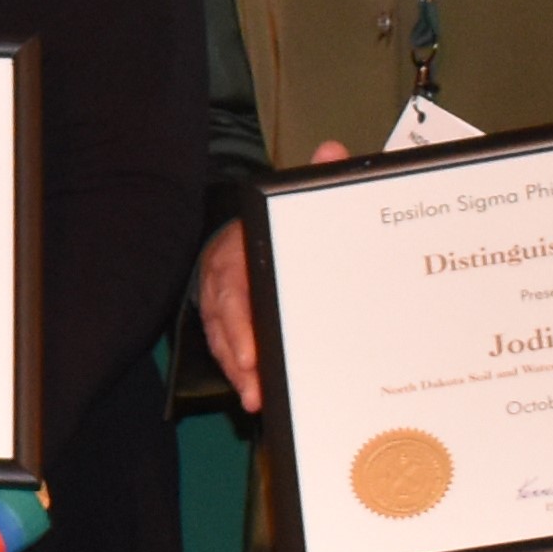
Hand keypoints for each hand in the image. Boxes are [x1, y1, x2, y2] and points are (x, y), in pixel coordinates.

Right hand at [195, 137, 346, 413]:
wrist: (243, 225)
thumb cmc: (276, 222)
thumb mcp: (294, 201)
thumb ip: (312, 181)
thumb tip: (332, 151)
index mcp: (241, 246)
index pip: (234, 285)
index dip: (241, 321)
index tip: (255, 350)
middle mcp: (223, 275)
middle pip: (223, 320)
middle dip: (238, 356)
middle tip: (256, 386)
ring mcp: (220, 300)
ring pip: (220, 338)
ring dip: (236, 372)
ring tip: (255, 400)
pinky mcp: (223, 320)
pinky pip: (224, 348)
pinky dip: (236, 372)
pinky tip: (253, 395)